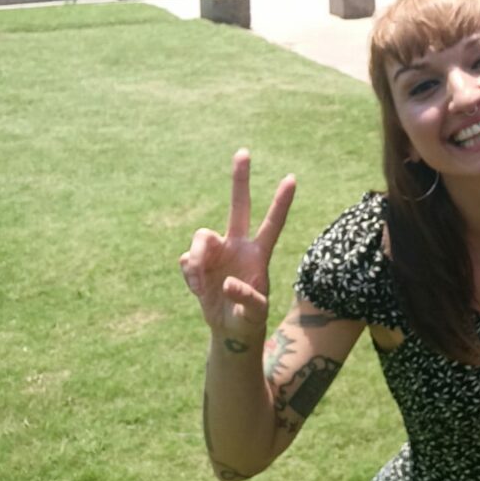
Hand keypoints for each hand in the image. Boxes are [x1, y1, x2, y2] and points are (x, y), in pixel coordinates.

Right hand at [179, 150, 294, 350]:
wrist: (229, 329)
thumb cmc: (249, 320)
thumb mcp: (254, 314)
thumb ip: (246, 299)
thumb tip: (228, 283)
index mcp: (259, 254)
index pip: (272, 224)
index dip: (281, 203)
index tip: (292, 178)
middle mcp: (238, 245)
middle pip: (238, 206)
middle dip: (240, 179)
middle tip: (244, 151)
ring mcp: (217, 252)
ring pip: (201, 236)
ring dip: (197, 258)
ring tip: (200, 282)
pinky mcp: (198, 263)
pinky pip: (187, 260)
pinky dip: (190, 274)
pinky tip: (199, 289)